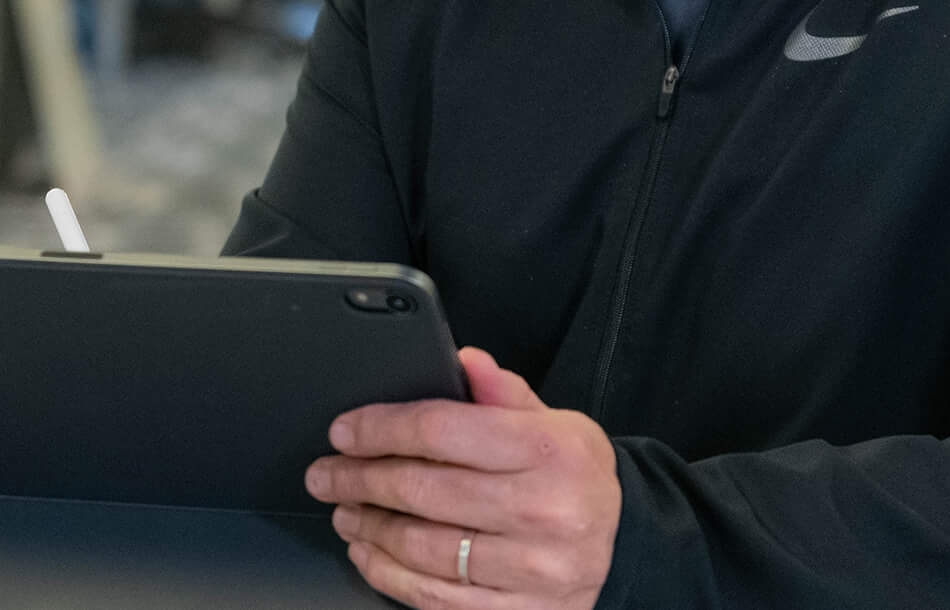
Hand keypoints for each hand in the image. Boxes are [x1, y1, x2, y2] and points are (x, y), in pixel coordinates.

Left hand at [305, 347, 618, 609]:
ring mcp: (533, 569)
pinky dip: (388, 573)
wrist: (622, 545)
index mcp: (550, 450)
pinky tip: (368, 552)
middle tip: (327, 473)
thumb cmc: (574, 476)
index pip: (440, 431)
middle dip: (359, 479)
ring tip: (345, 510)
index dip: (379, 429)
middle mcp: (545, 510)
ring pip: (422, 547)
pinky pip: (434, 597)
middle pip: (422, 490)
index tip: (344, 432)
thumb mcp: (554, 421)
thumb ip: (503, 393)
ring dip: (367, 526)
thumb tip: (463, 362)